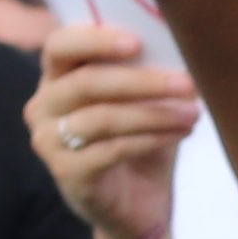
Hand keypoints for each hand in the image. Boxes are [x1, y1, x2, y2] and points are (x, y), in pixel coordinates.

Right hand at [24, 24, 195, 238]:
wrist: (136, 198)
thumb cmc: (141, 133)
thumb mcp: (146, 97)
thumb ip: (149, 67)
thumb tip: (183, 40)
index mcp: (58, 76)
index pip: (60, 45)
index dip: (95, 40)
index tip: (137, 42)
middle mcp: (43, 106)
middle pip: (86, 82)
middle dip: (143, 81)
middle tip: (189, 83)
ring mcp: (48, 141)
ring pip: (102, 118)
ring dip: (155, 114)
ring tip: (193, 114)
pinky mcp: (66, 173)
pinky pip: (110, 150)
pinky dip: (151, 139)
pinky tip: (180, 134)